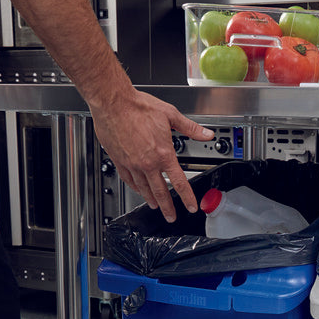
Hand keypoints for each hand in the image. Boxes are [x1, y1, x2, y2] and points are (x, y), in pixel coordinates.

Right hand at [90, 89, 212, 221]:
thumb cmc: (138, 106)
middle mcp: (147, 163)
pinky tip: (138, 190)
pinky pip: (129, 180)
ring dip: (151, 200)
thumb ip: (190, 128)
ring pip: (143, 188)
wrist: (113, 102)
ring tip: (155, 206)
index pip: (179, 182)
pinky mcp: (119, 160)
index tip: (191, 207)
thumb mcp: (170, 115)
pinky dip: (135, 188)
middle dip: (167, 207)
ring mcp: (132, 164)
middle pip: (160, 192)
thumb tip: (206, 134)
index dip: (187, 198)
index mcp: (163, 154)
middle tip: (171, 217)